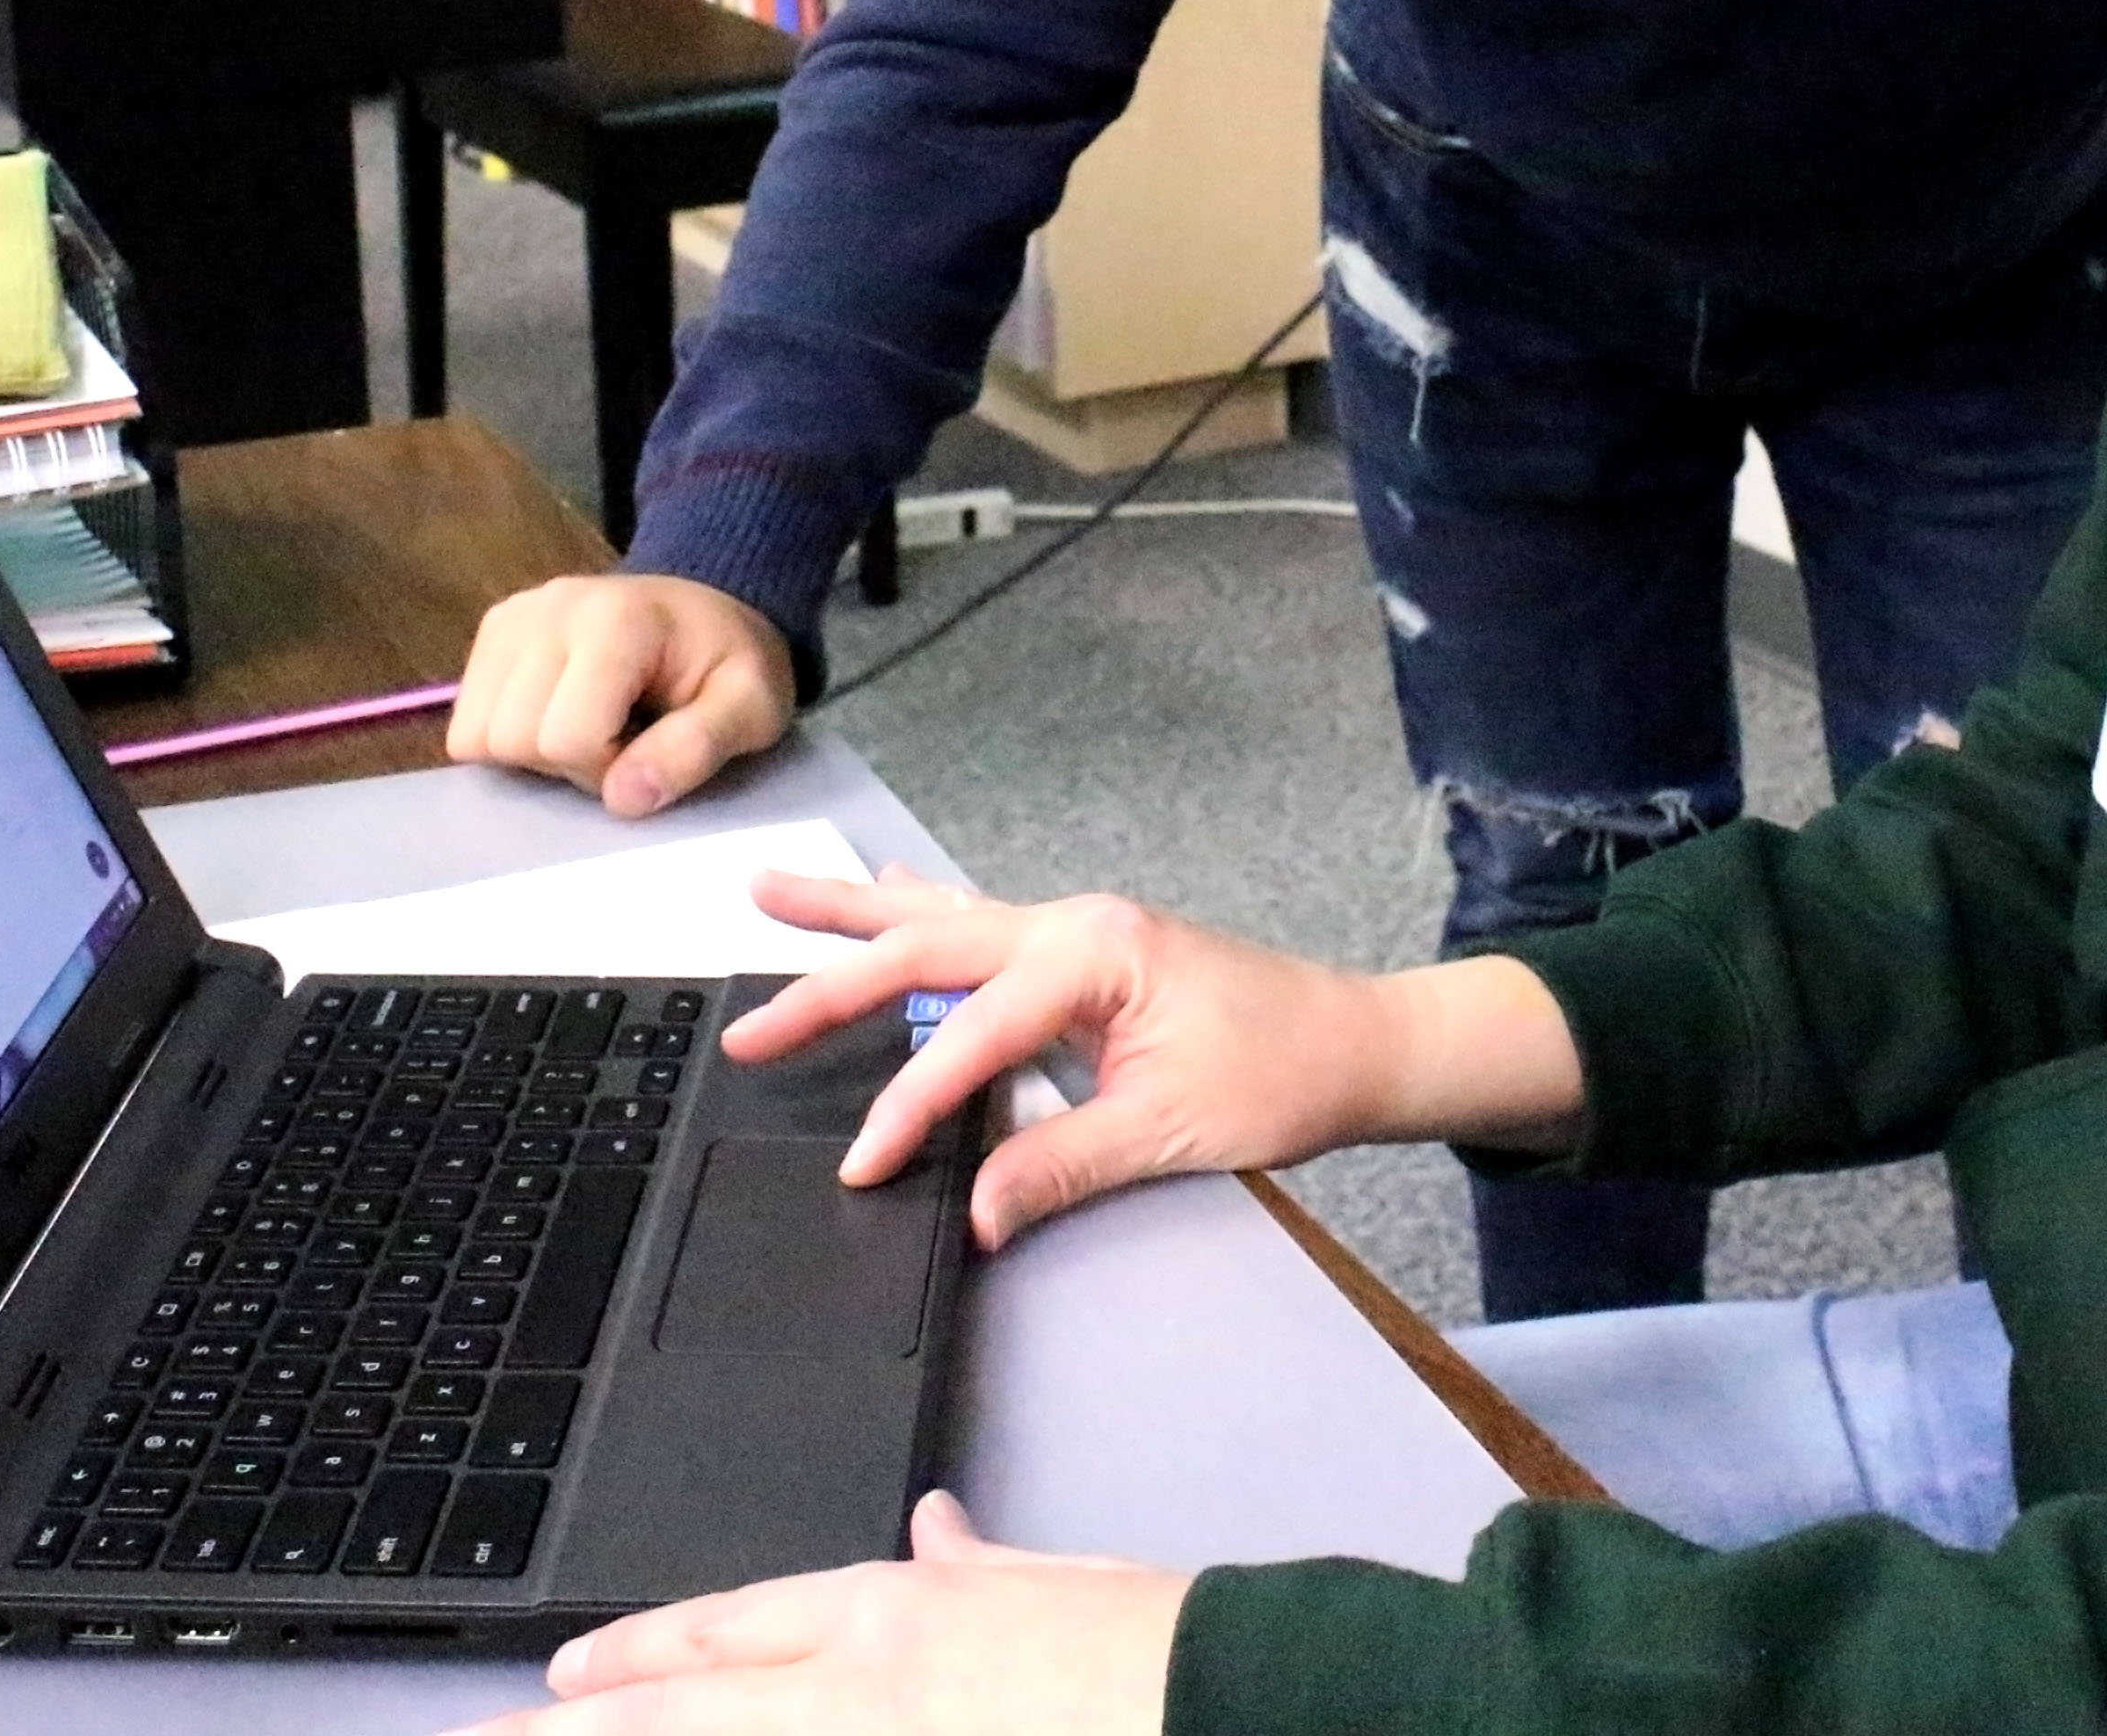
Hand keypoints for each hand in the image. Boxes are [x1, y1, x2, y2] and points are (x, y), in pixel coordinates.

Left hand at [444, 1490, 1180, 1735]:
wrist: (1216, 1696)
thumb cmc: (1150, 1646)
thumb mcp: (1054, 1580)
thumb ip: (980, 1565)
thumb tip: (939, 1529)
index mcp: (890, 1615)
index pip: (722, 1630)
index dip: (633, 1657)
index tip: (560, 1683)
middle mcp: (852, 1691)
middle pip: (677, 1710)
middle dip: (573, 1730)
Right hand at [449, 572, 794, 817]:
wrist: (709, 605)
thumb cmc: (732, 661)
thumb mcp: (753, 708)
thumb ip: (697, 749)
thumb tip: (624, 798)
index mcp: (616, 622)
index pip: (567, 738)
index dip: (607, 767)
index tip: (647, 748)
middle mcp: (549, 608)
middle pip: (513, 739)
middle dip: (567, 764)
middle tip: (621, 739)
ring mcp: (514, 615)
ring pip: (477, 735)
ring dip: (532, 754)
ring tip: (591, 725)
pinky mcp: (494, 629)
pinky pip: (466, 720)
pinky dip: (507, 735)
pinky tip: (560, 713)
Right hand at [730, 868, 1586, 1250]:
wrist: (1358, 1044)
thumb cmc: (1284, 1076)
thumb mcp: (1172, 1132)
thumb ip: (1061, 1166)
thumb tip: (970, 1211)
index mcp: (1093, 953)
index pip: (971, 1037)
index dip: (910, 1106)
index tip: (860, 1165)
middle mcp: (1073, 924)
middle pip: (926, 952)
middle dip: (832, 987)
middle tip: (748, 1029)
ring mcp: (1076, 930)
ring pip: (940, 921)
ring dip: (854, 917)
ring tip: (766, 894)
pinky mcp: (1083, 954)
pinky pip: (977, 927)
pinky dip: (917, 916)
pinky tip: (879, 894)